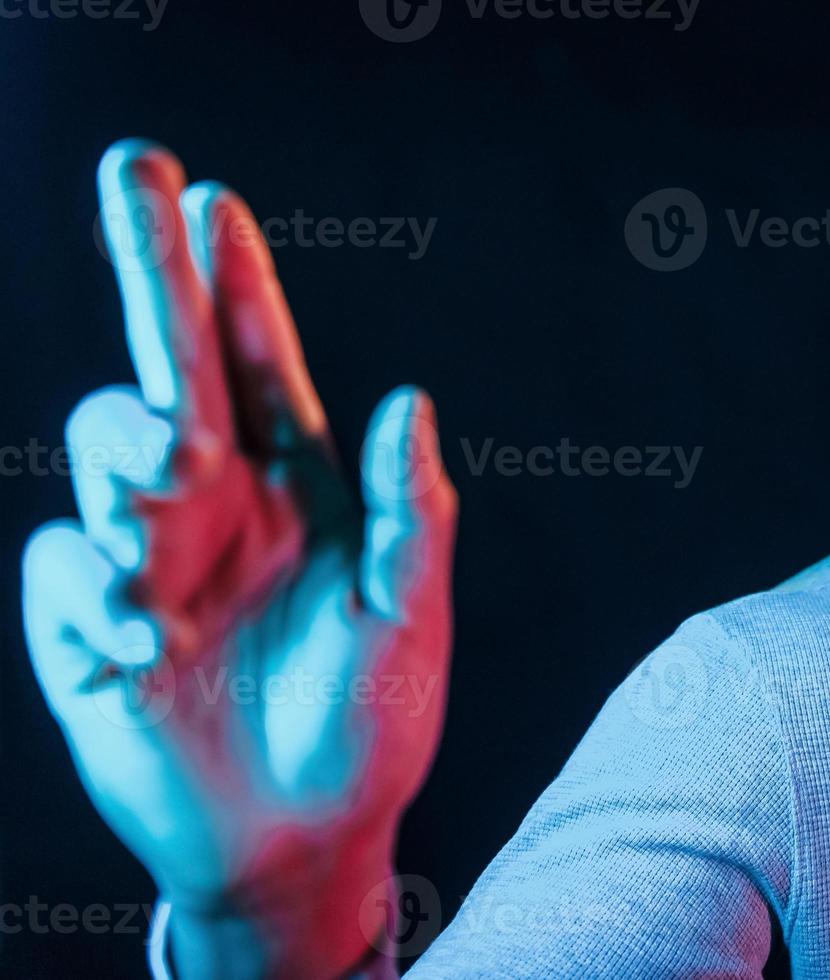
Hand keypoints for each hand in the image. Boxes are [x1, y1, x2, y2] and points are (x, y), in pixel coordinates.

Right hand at [21, 141, 456, 977]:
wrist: (304, 839)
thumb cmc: (372, 723)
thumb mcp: (408, 618)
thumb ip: (412, 515)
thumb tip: (414, 397)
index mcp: (298, 488)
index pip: (262, 365)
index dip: (237, 285)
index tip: (214, 198)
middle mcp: (216, 504)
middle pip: (168, 365)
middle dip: (150, 267)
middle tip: (133, 166)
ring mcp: (148, 559)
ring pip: (101, 445)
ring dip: (122, 442)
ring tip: (163, 481)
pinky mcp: (90, 626)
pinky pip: (65, 573)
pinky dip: (96, 597)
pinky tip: (148, 650)